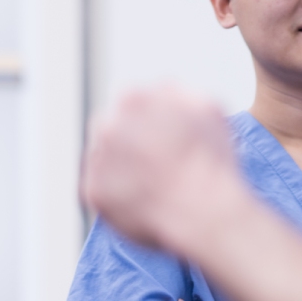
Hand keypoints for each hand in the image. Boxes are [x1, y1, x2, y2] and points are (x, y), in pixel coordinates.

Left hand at [80, 84, 248, 250]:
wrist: (201, 209)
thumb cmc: (209, 161)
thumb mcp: (206, 108)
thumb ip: (177, 93)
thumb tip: (163, 92)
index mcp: (133, 98)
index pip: (131, 106)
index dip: (149, 125)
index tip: (160, 141)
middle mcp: (107, 124)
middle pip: (113, 131)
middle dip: (130, 145)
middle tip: (154, 165)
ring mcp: (97, 158)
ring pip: (106, 161)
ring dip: (122, 170)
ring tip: (153, 185)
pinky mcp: (93, 190)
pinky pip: (103, 191)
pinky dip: (118, 197)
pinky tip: (144, 201)